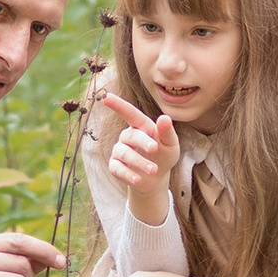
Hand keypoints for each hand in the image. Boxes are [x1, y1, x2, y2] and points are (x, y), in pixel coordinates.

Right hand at [102, 93, 181, 225]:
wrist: (155, 179)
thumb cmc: (163, 156)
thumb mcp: (170, 144)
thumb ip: (167, 132)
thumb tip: (164, 118)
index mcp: (141, 127)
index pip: (129, 113)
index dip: (118, 105)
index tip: (106, 97)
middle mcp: (127, 136)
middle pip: (131, 135)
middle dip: (143, 142)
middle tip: (155, 149)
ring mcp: (119, 151)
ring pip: (125, 153)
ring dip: (140, 161)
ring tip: (154, 170)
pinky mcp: (115, 166)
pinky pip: (118, 168)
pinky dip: (129, 174)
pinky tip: (138, 179)